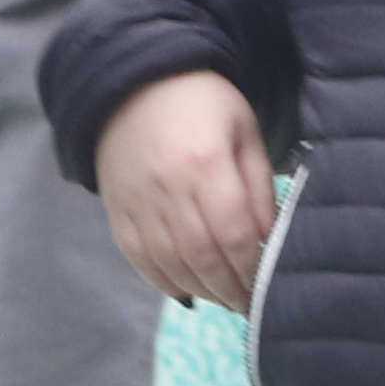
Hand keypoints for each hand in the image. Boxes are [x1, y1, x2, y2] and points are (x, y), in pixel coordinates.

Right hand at [97, 71, 276, 308]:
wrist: (137, 82)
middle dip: (229, 287)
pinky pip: (138, 258)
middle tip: (249, 303)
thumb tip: (268, 240)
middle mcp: (166, 188)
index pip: (233, 233)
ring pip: (169, 263)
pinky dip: (164, 281)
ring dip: (200, 289)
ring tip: (224, 298)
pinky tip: (188, 290)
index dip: (251, 266)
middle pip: (201, 256)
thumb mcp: (245, 132)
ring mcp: (136, 202)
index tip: (267, 285)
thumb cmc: (206, 104)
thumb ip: (258, 187)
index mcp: (205, 164)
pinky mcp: (116, 210)